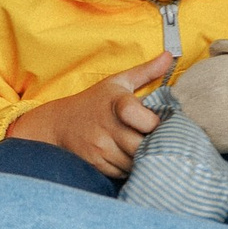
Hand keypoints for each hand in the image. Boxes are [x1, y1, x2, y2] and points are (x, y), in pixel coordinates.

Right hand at [8, 53, 173, 177]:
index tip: (159, 124)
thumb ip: (146, 71)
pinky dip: (129, 168)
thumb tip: (169, 56)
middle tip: (159, 142)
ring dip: (143, 159)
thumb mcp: (118, 82)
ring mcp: (100, 147)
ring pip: (134, 162)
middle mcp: (107, 126)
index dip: (155, 124)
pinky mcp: (95, 164)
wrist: (58, 124)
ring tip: (146, 150)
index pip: (144, 119)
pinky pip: (122, 172)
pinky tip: (130, 158)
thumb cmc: (94, 102)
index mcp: (117, 103)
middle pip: (142, 145)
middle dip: (154, 145)